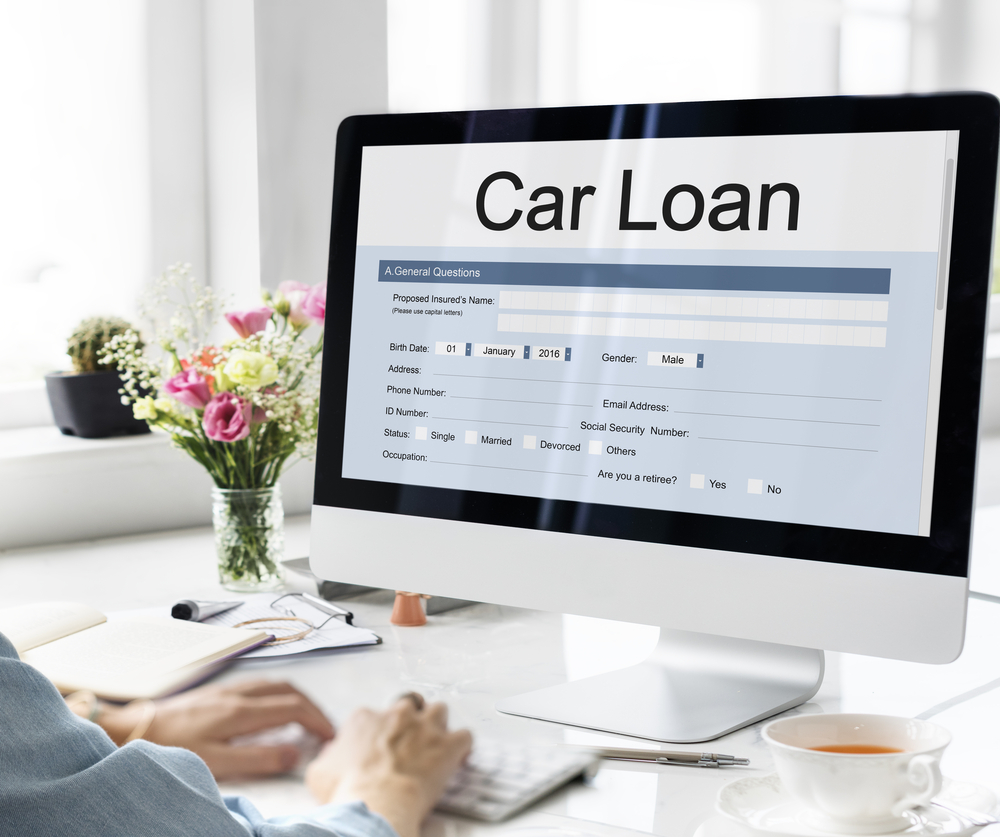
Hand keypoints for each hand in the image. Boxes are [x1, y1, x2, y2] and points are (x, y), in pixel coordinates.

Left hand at [100, 680, 334, 779]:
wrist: (134, 728)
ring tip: (306, 718)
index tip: (329, 736)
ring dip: (297, 699)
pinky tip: (274, 708)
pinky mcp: (218, 692)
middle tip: (324, 728)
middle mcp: (239, 694)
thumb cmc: (171, 747)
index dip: (317, 721)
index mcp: (242, 711)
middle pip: (290, 691)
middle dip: (313, 708)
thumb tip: (295, 753)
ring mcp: (228, 689)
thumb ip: (258, 758)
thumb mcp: (216, 762)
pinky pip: (260, 686)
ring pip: (276, 685)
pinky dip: (279, 695)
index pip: (294, 708)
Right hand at [305, 695, 471, 836]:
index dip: (379, 731)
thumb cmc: (349, 790)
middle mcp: (397, 714)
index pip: (374, 714)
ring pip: (439, 710)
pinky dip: (462, 747)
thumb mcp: (320, 771)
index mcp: (366, 718)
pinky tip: (458, 758)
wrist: (376, 804)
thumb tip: (331, 752)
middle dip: (411, 719)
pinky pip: (464, 736)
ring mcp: (425, 727)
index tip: (380, 747)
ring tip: (435, 743)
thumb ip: (329, 755)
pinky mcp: (447, 744)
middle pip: (409, 704)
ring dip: (438, 725)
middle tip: (409, 741)